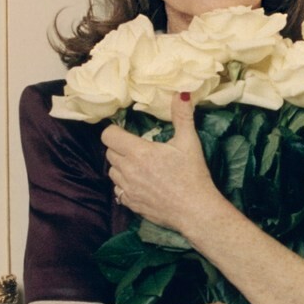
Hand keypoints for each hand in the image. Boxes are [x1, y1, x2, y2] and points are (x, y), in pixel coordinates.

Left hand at [101, 93, 219, 234]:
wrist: (195, 211)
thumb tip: (180, 93)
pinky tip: (141, 183)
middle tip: (138, 148)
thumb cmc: (193, 175)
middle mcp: (128, 170)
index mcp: (139, 152)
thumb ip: (182, 116)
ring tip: (139, 166)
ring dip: (121, 166)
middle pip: (109, 153)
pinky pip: (118, 190)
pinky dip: (125, 185)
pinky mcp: (131, 204)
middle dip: (119, 148)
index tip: (126, 132)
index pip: (109, 136)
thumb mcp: (189, 142)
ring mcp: (127, 189)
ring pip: (112, 172)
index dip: (115, 131)